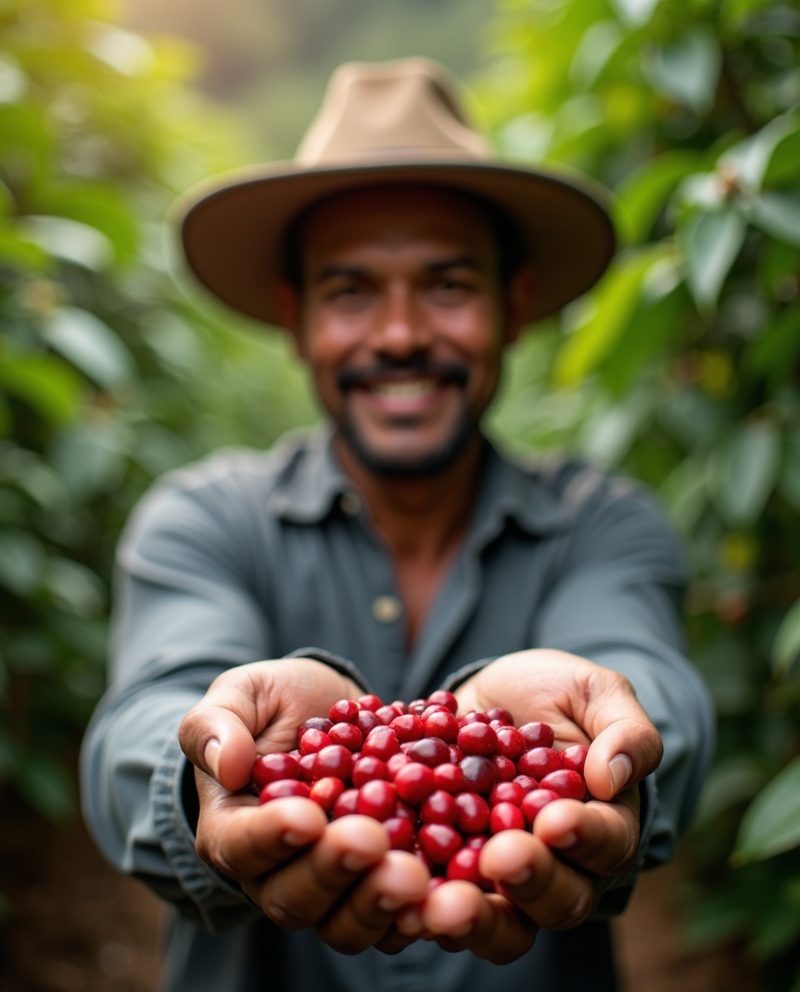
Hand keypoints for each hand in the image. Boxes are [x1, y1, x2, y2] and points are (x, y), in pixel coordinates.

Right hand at [178, 658, 429, 953]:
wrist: (330, 714)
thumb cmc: (274, 705)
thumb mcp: (241, 696)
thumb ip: (218, 724)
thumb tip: (229, 764)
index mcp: (232, 831)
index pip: (240, 846)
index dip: (271, 836)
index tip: (307, 816)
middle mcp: (276, 875)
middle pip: (295, 896)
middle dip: (334, 870)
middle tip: (372, 842)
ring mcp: (331, 889)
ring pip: (345, 920)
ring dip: (379, 901)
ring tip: (414, 875)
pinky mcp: (378, 886)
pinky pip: (395, 915)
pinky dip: (420, 910)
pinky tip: (450, 890)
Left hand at [397, 649, 661, 961]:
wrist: (489, 697)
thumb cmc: (555, 694)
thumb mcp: (594, 693)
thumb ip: (624, 730)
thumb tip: (613, 778)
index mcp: (604, 828)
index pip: (605, 843)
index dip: (583, 836)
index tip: (554, 821)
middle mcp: (560, 869)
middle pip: (557, 899)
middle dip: (529, 881)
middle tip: (500, 858)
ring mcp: (501, 881)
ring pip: (499, 921)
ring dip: (473, 915)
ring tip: (442, 900)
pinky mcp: (450, 876)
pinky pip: (437, 900)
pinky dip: (417, 902)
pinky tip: (395, 890)